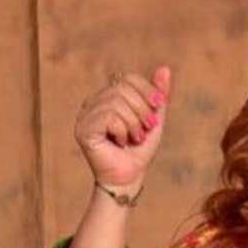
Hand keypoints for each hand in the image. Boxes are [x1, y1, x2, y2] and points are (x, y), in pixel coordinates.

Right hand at [75, 63, 171, 190]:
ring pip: (116, 102)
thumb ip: (158, 97)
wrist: (129, 179)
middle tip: (147, 129)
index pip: (127, 77)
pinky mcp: (83, 129)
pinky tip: (121, 143)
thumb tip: (165, 68)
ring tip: (134, 138)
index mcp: (108, 97)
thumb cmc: (139, 152)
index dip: (146, 89)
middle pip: (122, 88)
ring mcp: (85, 114)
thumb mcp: (154, 121)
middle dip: (142, 109)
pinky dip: (122, 130)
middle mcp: (93, 102)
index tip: (159, 107)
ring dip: (133, 123)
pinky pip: (108, 116)